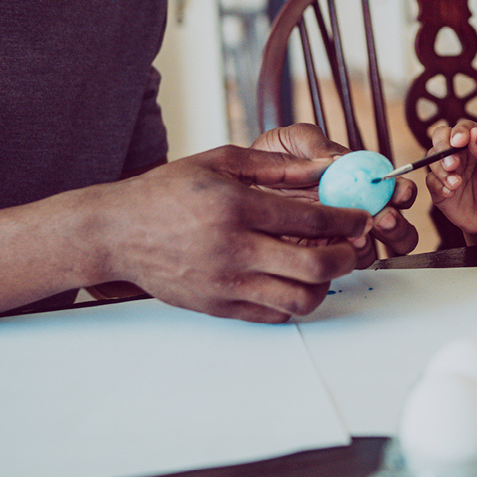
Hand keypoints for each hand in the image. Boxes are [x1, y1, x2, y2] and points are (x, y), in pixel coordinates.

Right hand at [97, 144, 376, 321]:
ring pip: (299, 300)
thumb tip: (324, 167)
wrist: (116, 232)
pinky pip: (274, 316)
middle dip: (348, 257)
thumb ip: (276, 166)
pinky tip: (295, 281)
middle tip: (353, 246)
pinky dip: (295, 302)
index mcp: (237, 207)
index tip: (360, 217)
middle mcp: (234, 249)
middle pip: (315, 267)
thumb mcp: (220, 161)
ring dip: (325, 285)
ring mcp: (226, 284)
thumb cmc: (165, 193)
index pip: (313, 221)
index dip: (348, 220)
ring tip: (325, 266)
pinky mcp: (219, 307)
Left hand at [250, 124, 419, 261]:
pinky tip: (334, 247)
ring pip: (374, 251)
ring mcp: (338, 236)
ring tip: (358, 234)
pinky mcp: (318, 256)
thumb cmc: (266, 161)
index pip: (392, 189)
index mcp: (357, 180)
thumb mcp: (288, 140)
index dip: (402, 191)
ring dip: (375, 244)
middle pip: (395, 227)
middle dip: (397, 225)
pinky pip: (341, 265)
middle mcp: (354, 210)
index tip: (399, 192)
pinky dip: (344, 259)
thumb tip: (336, 159)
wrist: (235, 189)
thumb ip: (312, 142)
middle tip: (384, 218)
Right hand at [425, 121, 476, 242]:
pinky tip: (451, 194)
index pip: (464, 128)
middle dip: (443, 147)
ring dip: (441, 170)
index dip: (460, 131)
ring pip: (432, 157)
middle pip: (441, 136)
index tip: (460, 141)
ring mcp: (447, 168)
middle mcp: (460, 152)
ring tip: (456, 185)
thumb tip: (474, 133)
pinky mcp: (438, 185)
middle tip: (453, 165)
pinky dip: (438, 185)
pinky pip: (430, 179)